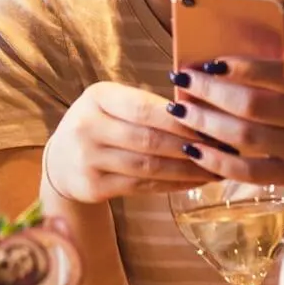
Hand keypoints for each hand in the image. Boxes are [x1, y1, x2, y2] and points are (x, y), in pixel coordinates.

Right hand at [44, 81, 213, 204]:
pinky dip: (172, 185)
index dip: (179, 119)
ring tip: (215, 168)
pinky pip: (141, 186)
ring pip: (148, 166)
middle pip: (148, 139)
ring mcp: (87, 159)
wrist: (61, 160)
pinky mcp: (92, 187)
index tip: (212, 125)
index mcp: (97, 97)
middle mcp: (87, 126)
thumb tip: (203, 111)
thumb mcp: (113, 103)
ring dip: (186, 169)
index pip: (143, 108)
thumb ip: (147, 105)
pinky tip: (194, 182)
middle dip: (190, 146)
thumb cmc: (101, 124)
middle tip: (222, 150)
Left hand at [169, 57, 283, 186]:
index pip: (279, 72)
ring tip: (179, 110)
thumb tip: (216, 59)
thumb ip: (273, 66)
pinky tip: (193, 149)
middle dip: (211, 92)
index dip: (241, 67)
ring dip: (206, 123)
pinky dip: (217, 161)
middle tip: (181, 81)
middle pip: (254, 105)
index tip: (207, 63)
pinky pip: (249, 172)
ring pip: (247, 137)